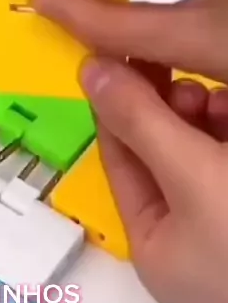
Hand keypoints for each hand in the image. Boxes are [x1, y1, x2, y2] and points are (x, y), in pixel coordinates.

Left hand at [80, 57, 227, 302]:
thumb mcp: (192, 173)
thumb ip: (142, 122)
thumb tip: (89, 73)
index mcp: (157, 247)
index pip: (119, 160)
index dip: (114, 105)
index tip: (115, 55)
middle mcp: (190, 242)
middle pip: (160, 155)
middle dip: (165, 107)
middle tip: (173, 68)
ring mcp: (227, 228)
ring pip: (200, 153)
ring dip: (202, 114)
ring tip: (210, 92)